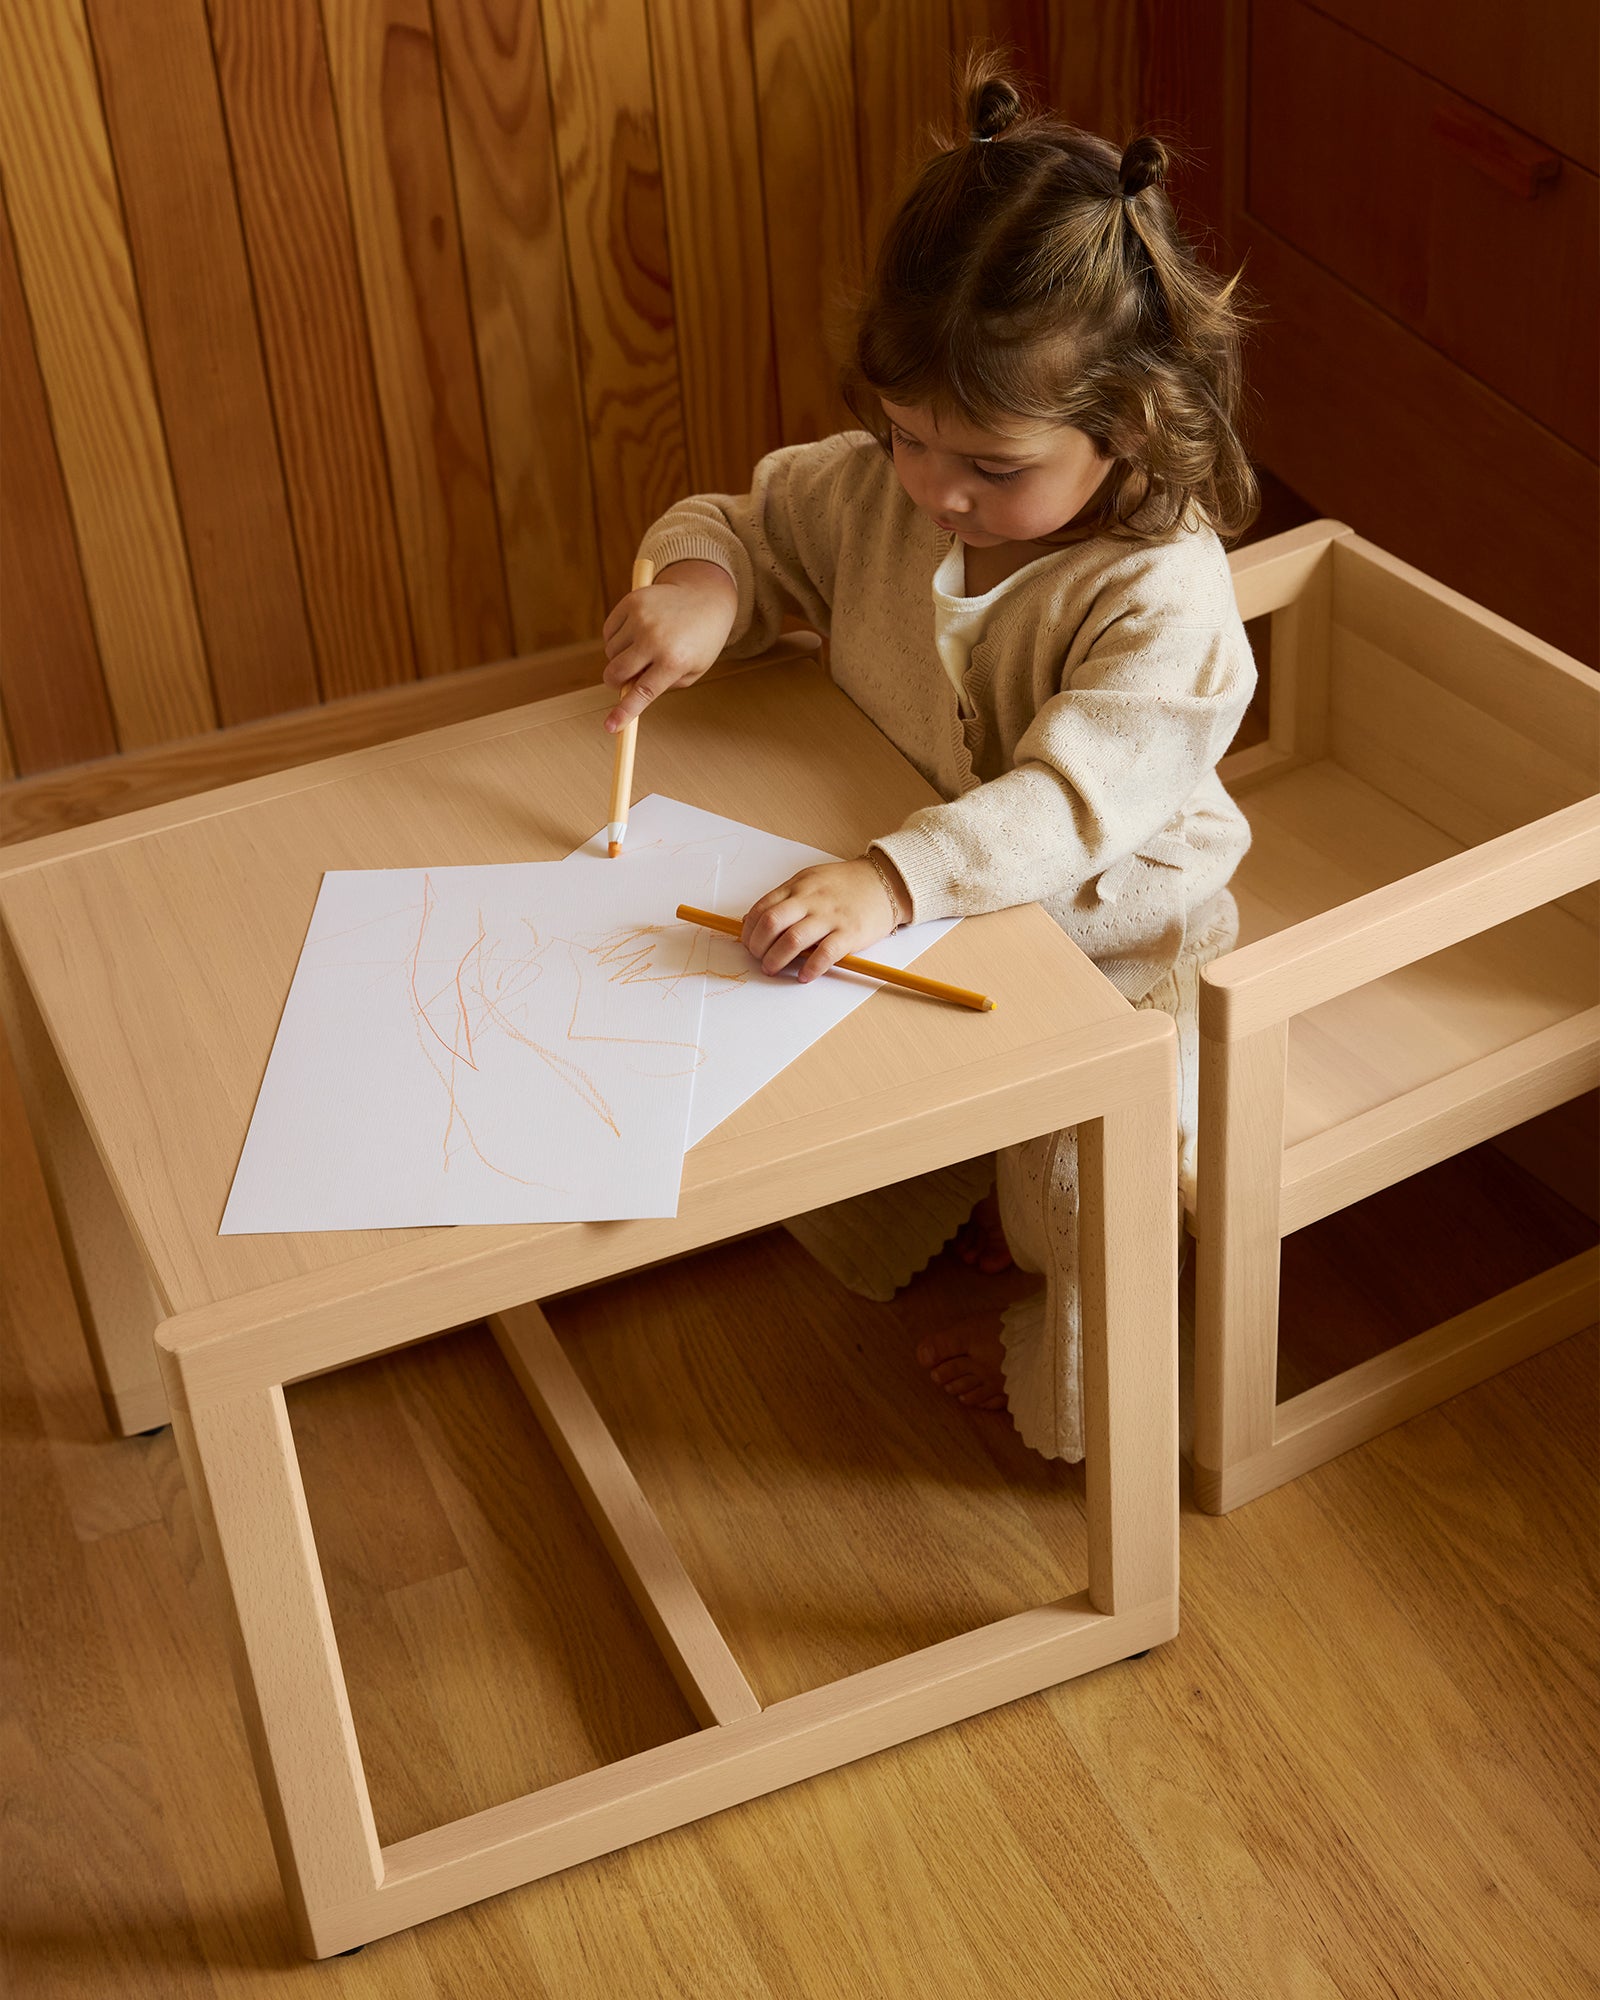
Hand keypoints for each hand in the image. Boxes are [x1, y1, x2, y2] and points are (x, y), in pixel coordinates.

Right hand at [601, 559, 737, 732]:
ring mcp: (641, 618)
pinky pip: (608, 632)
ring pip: (610, 652)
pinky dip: (615, 639)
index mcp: (674, 661)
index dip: (624, 712)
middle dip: (615, 683)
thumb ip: (662, 685)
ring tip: (641, 649)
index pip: (643, 693)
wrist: (705, 595)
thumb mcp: (693, 670)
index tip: (611, 727)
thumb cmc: (700, 640)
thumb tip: (628, 690)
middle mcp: (655, 639)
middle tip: (623, 681)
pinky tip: (634, 634)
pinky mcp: (632, 602)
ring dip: (619, 658)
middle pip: (616, 673)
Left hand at [741, 857, 909, 983]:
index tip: (748, 943)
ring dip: (776, 959)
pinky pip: (825, 953)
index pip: (762, 908)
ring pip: (793, 939)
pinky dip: (811, 968)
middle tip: (758, 959)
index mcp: (798, 886)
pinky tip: (804, 975)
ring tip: (772, 969)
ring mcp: (830, 916)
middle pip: (772, 923)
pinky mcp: (849, 932)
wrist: (884, 881)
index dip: (749, 930)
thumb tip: (752, 921)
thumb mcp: (809, 880)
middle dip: (758, 946)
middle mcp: (811, 900)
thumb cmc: (844, 884)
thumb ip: (784, 898)